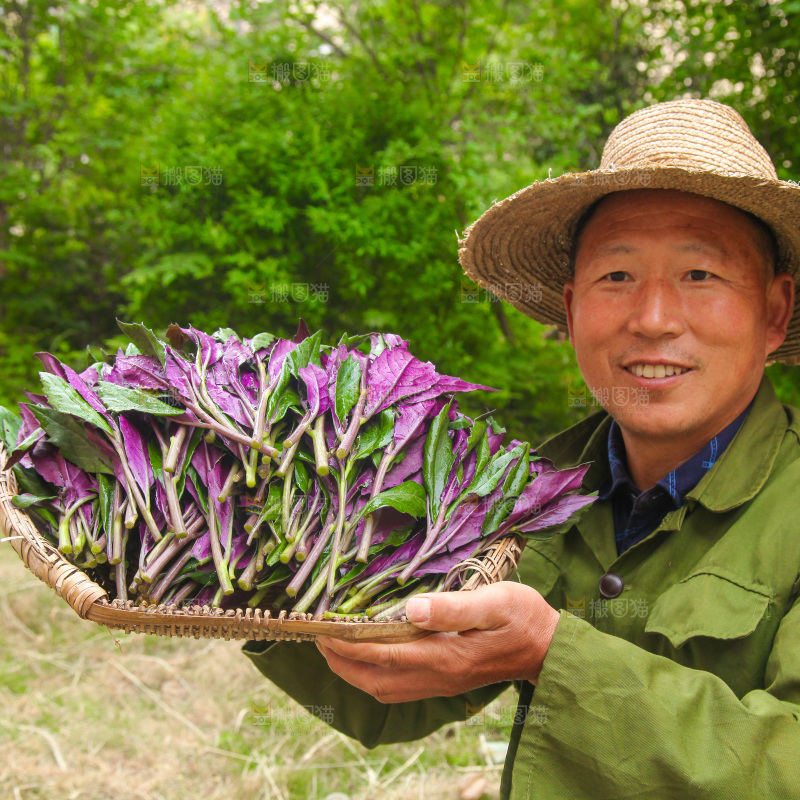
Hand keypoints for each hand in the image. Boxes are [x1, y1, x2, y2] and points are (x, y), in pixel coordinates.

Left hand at [315, 581, 560, 703]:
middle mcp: (438, 675)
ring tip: (336, 648)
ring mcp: (442, 682)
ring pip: (384, 688)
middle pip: (376, 678)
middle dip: (341, 662)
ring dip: (355, 671)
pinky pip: (399, 687)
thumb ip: (453, 607)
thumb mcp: (495, 602)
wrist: (550, 649)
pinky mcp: (447, 681)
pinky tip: (371, 659)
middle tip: (318, 638)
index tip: (322, 629)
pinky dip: (375, 675)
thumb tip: (411, 609)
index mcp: (445, 655)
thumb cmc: (524, 618)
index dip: (348, 644)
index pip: (383, 654)